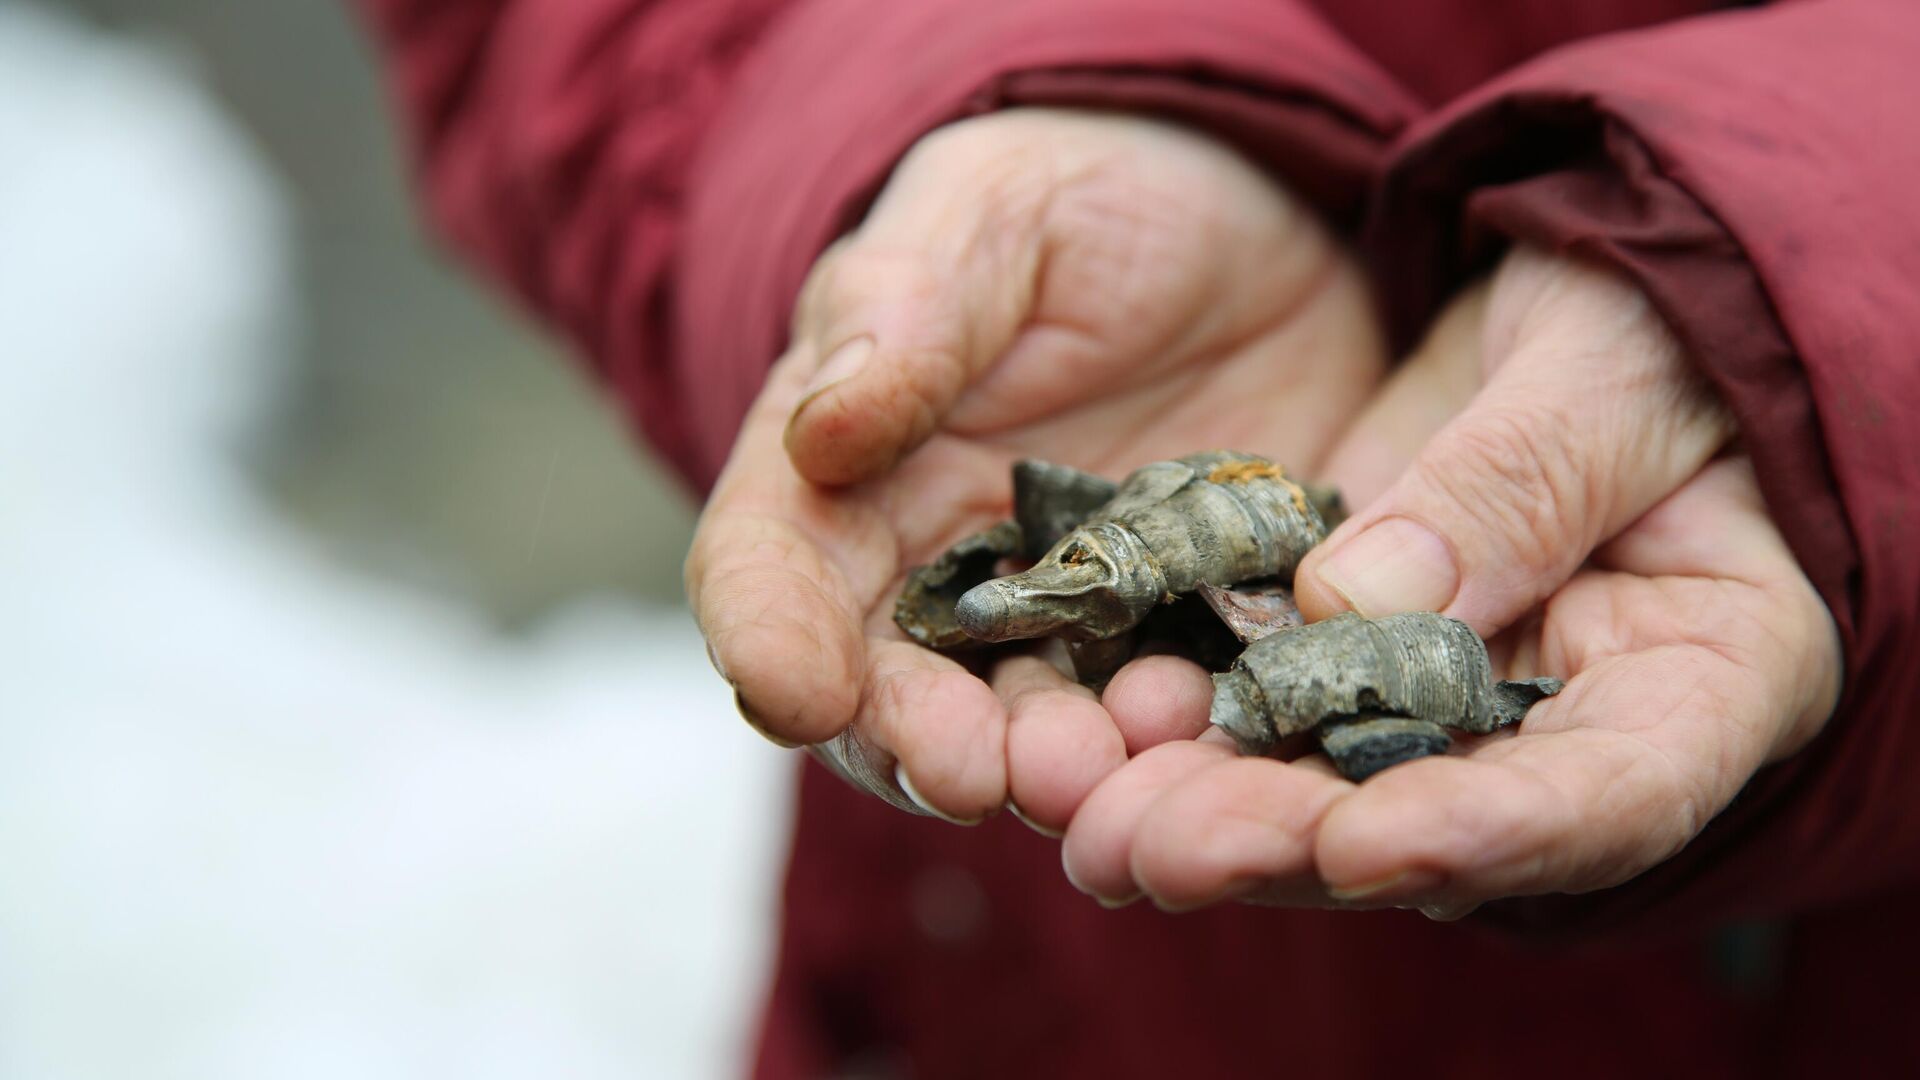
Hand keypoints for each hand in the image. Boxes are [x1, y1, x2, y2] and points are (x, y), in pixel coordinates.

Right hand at [686, 109, 1385, 825]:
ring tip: (1098, 768)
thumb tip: (821, 429)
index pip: (771, 566)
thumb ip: (900, 310)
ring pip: (1028, 731)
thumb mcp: (987, 214)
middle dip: (920, 742)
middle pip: (890, 692)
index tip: (793, 691)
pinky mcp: (1183, 641)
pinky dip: (1177, 746)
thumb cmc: (1082, 202)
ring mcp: (1068, 624)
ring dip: (1050, 767)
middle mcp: (939, 576)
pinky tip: (1205, 735)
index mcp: (847, 474)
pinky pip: (1168, 715)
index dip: (767, 634)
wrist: (1255, 226)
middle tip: (971, 773)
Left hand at [1065, 247, 1842, 913]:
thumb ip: (1516, 482)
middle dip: (1297, 844)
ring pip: (1335, 789)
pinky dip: (1183, 729)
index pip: (1618, 793)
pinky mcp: (1345, 649)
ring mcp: (1449, 696)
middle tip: (1164, 851)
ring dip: (1216, 811)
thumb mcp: (1609, 360)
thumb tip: (1358, 607)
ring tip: (1099, 825)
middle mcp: (1572, 721)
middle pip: (1441, 822)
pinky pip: (1264, 705)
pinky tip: (1086, 738)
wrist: (1581, 287)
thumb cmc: (1650, 307)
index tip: (1360, 845)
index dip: (1493, 833)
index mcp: (1706, 668)